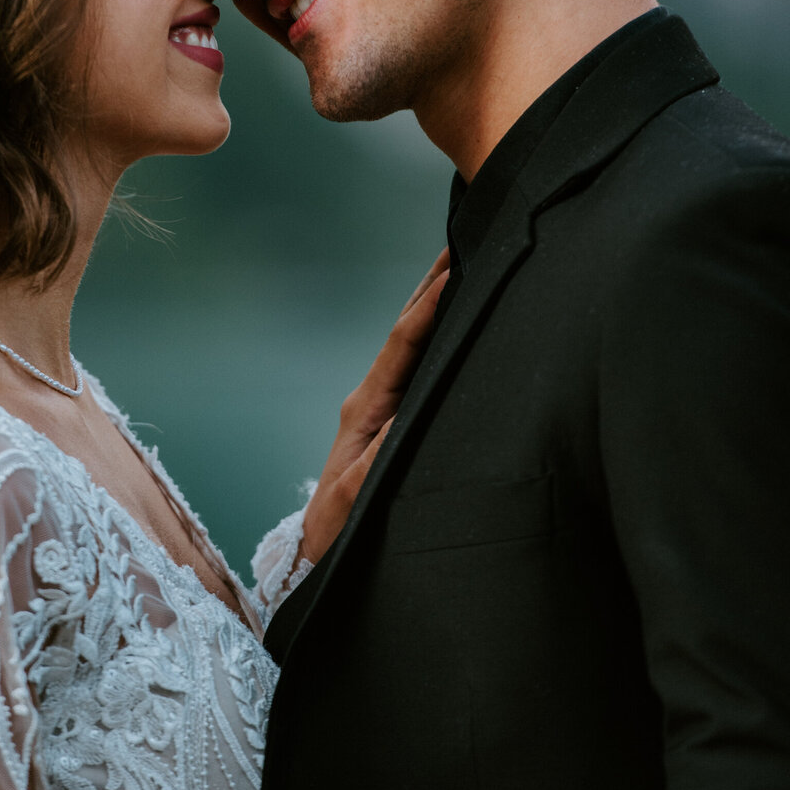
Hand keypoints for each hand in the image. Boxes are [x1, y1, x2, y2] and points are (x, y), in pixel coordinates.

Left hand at [302, 250, 449, 561]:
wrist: (322, 553)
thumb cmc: (338, 532)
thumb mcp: (353, 501)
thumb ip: (374, 466)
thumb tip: (399, 427)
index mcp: (365, 408)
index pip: (402, 346)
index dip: (428, 307)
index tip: (452, 270)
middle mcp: (374, 397)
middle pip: (409, 329)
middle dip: (435, 285)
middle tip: (465, 236)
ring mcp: (384, 404)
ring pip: (416, 342)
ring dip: (439, 302)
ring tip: (467, 260)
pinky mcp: (395, 416)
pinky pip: (422, 364)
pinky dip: (441, 333)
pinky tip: (461, 315)